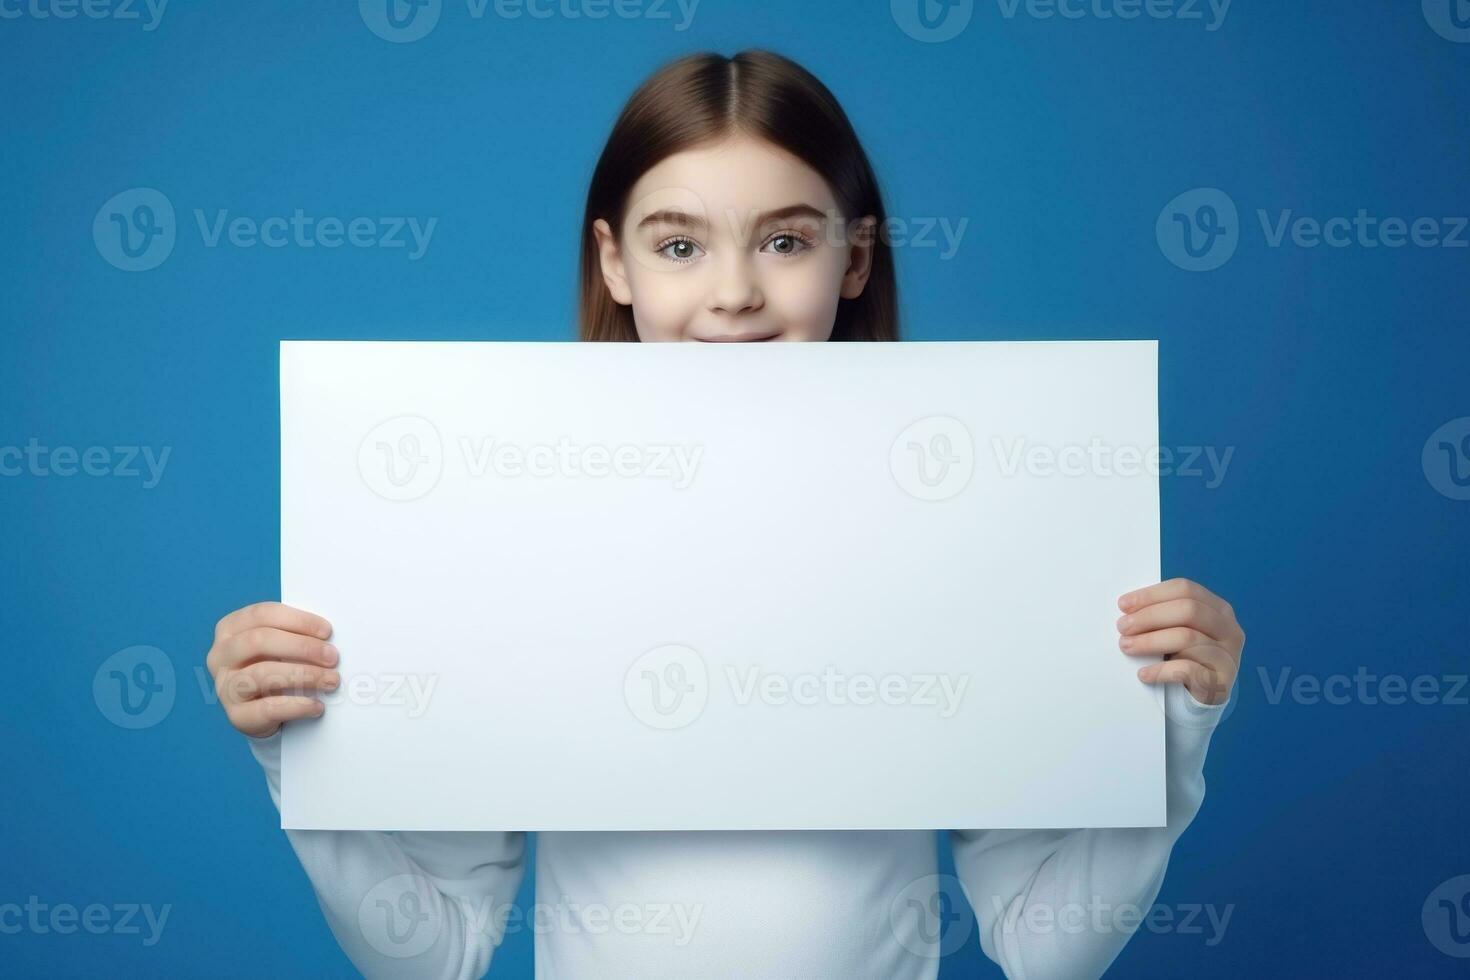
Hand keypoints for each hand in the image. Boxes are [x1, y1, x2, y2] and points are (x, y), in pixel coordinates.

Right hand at [205, 601, 340, 737]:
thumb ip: (296, 635)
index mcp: (231, 628)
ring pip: (263, 673)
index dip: (298, 621)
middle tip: (332, 657)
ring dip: (304, 675)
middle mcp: (221, 655)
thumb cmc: (275, 666)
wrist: (262, 712)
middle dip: (302, 647)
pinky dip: (297, 705)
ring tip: (330, 680)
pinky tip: (317, 706)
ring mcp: (225, 686)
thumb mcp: (281, 646)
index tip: (327, 631)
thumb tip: (329, 637)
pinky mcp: (236, 715)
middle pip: (259, 641)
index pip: (262, 614)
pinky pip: (267, 708)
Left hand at [1116, 578, 1243, 705]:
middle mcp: (1229, 630)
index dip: (1152, 594)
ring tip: (1127, 646)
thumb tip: (1127, 608)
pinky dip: (1160, 671)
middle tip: (1122, 627)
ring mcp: (1228, 656)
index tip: (1123, 605)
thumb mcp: (1178, 631)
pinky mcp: (1220, 682)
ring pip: (1186, 638)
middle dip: (1149, 616)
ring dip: (1149, 641)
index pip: (1185, 589)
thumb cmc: (1185, 658)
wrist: (1202, 699)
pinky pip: (1187, 670)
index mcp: (1218, 609)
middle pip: (1188, 610)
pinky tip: (1143, 674)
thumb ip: (1163, 615)